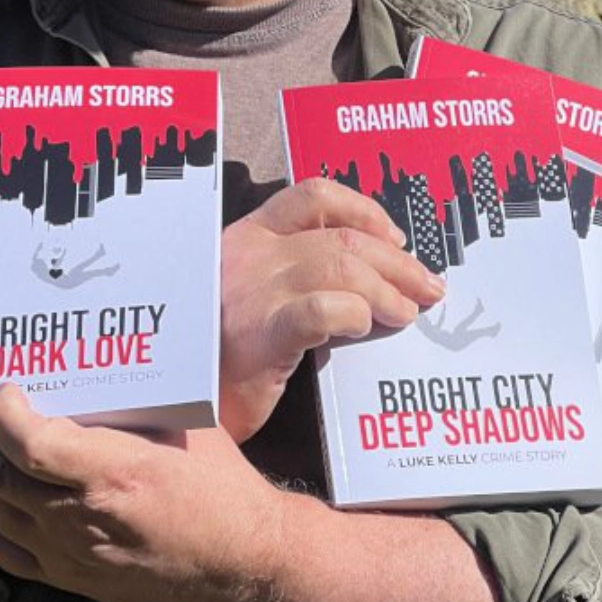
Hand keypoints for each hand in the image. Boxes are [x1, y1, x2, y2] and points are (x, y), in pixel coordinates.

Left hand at [0, 383, 286, 601]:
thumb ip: (127, 404)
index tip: (4, 388)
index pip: (32, 445)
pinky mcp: (71, 576)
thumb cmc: (220, 487)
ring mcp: (71, 553)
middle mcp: (83, 517)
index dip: (5, 414)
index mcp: (115, 472)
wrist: (243, 564)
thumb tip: (89, 361)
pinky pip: (6, 550)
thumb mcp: (182, 427)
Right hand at [220, 178, 444, 442]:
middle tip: (427, 287)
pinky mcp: (259, 335)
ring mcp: (251, 291)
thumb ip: (293, 273)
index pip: (312, 196)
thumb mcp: (249, 294)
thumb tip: (370, 273)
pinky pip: (322, 310)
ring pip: (341, 267)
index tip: (396, 239)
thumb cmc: (219, 354)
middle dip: (396, 262)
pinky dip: (356, 314)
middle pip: (342, 238)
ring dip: (388, 290)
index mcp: (246, 236)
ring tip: (407, 313)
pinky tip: (366, 328)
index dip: (364, 210)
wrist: (175, 404)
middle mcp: (248, 254)